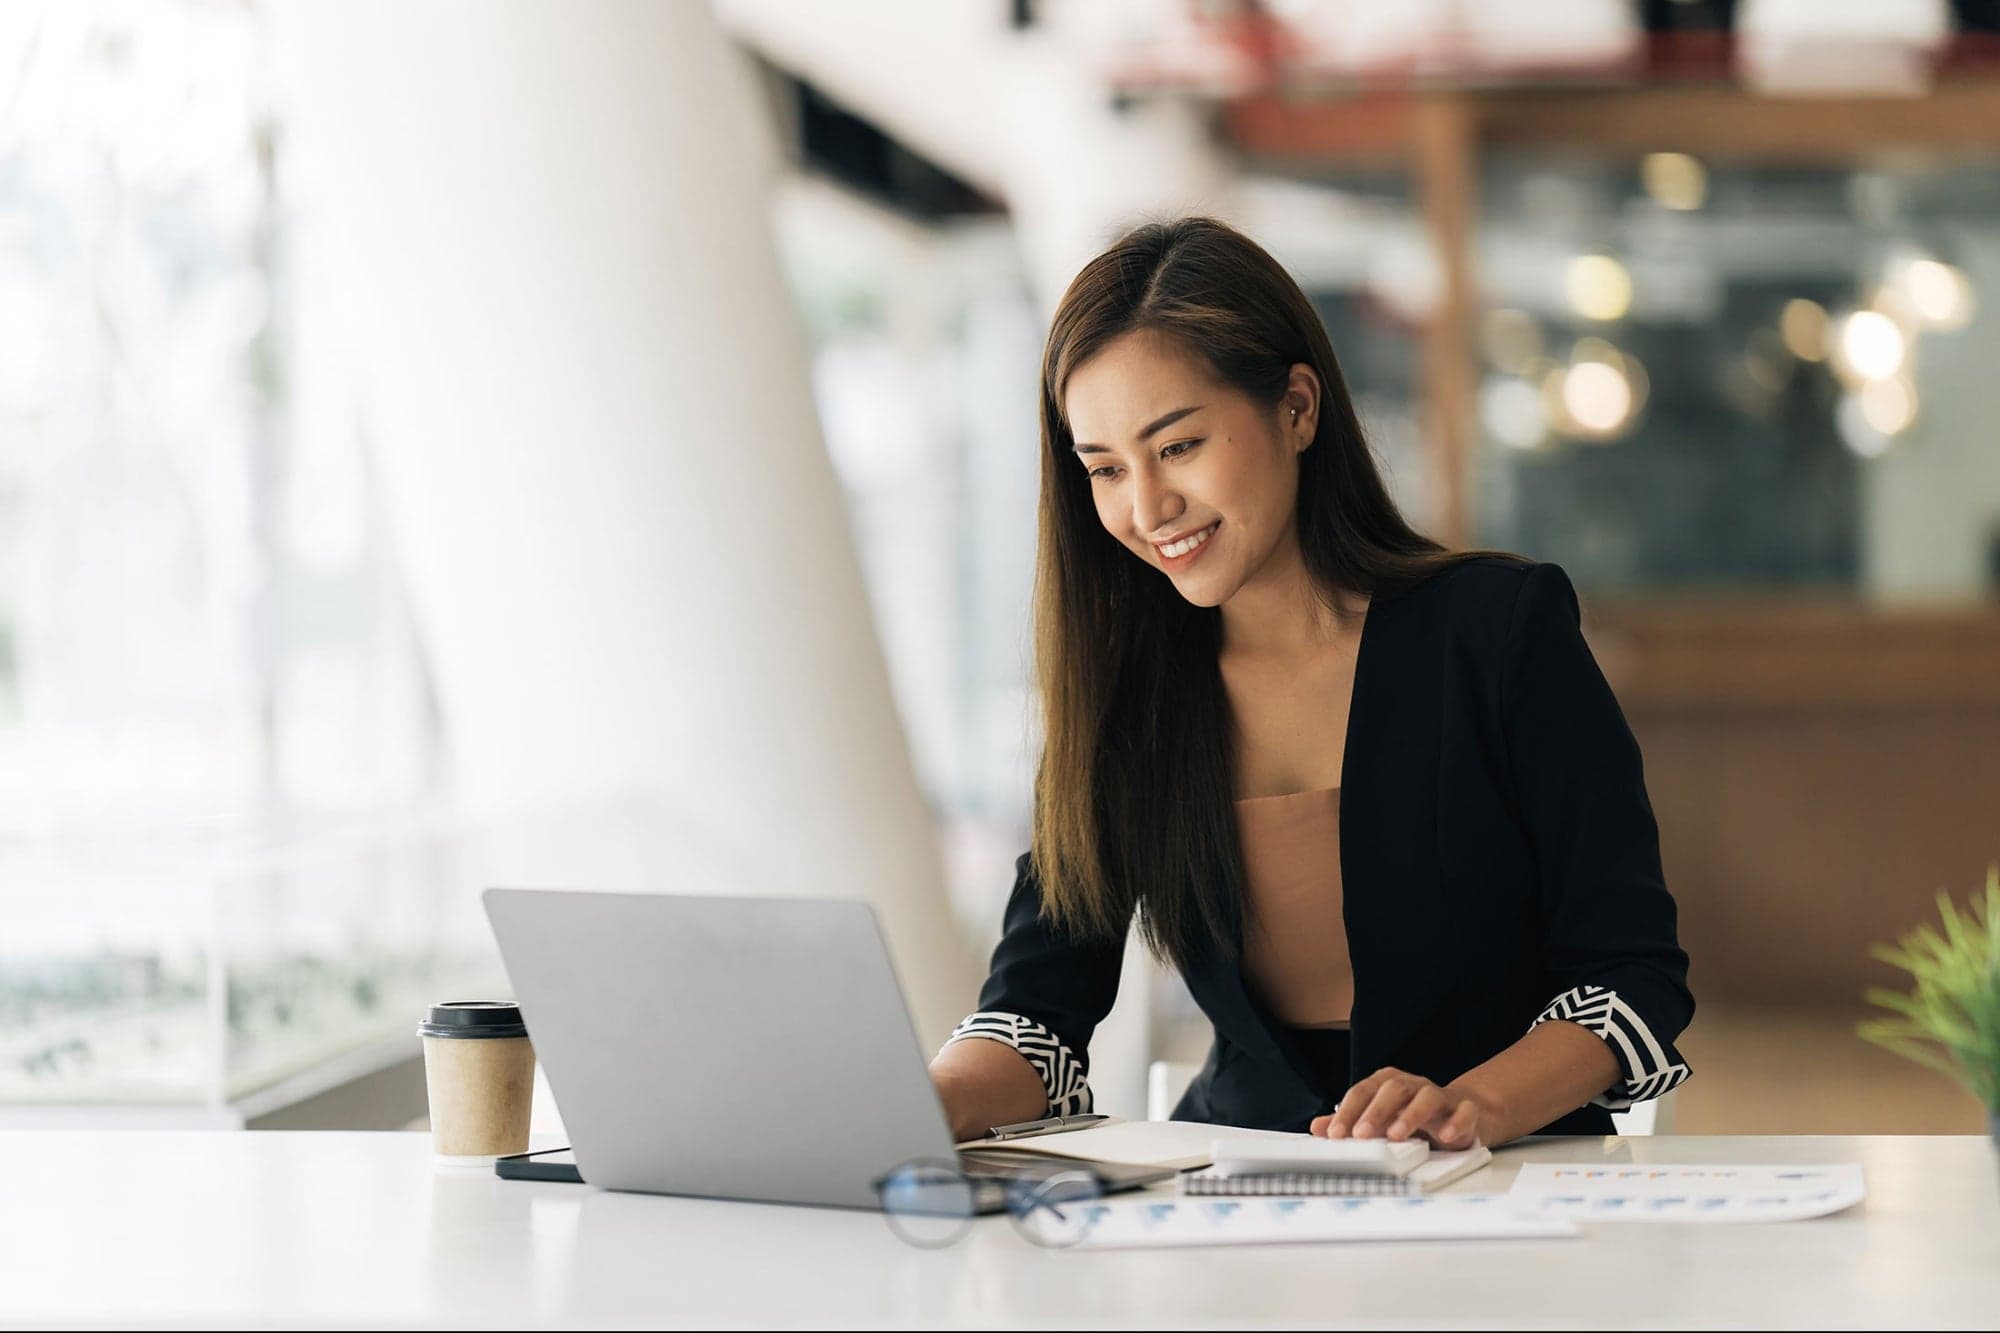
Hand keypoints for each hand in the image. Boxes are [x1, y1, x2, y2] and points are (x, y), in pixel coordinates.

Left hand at [1308, 1066, 1489, 1149]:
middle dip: (1374, 1111)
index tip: (1335, 1134)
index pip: (1363, 1091)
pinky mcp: (1465, 1110)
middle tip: (1360, 1135)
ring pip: (1426, 1097)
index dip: (1348, 1111)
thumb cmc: (1413, 1116)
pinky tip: (1446, 1136)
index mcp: (1387, 1084)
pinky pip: (1464, 1111)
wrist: (1460, 1114)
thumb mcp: (1380, 1120)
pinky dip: (1456, 1122)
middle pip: (1393, 1089)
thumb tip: (1317, 1128)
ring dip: (1410, 1115)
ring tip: (1396, 1135)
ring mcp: (1440, 1096)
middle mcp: (1413, 1085)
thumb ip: (1350, 1122)